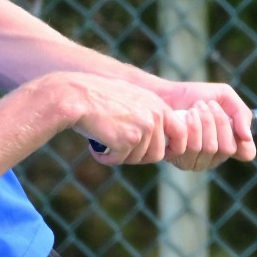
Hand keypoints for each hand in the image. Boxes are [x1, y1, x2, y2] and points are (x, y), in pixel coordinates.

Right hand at [45, 73, 174, 164]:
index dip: (174, 147)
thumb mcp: (128, 97)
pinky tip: (95, 148)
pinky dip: (107, 159)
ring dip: (121, 157)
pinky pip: (120, 160)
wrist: (76, 96)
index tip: (163, 154)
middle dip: (138, 157)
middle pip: (157, 153)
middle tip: (120, 151)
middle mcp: (154, 116)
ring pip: (138, 159)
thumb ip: (145, 112)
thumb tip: (153, 135)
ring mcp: (143, 129)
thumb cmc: (96, 96)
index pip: (180, 132)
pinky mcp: (127, 140)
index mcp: (157, 105)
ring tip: (105, 144)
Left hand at [154, 80, 256, 170]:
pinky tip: (185, 116)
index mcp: (229, 143)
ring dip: (204, 122)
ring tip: (195, 108)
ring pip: (211, 148)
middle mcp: (215, 157)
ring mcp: (198, 161)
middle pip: (228, 148)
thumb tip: (247, 137)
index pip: (247, 153)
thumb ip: (241, 113)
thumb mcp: (225, 96)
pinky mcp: (180, 160)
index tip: (231, 117)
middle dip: (219, 121)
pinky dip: (192, 127)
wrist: (166, 95)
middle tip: (206, 104)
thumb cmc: (196, 96)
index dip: (242, 137)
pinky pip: (193, 149)